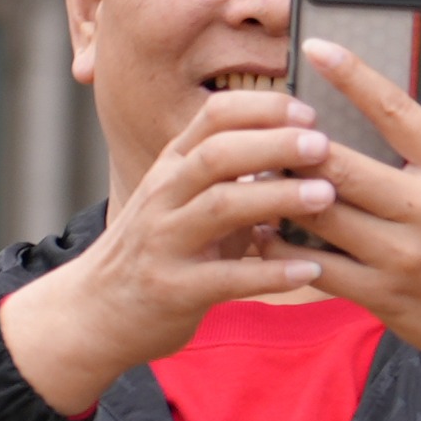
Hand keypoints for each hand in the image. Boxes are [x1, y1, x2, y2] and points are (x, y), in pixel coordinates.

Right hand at [0, 88, 333, 412]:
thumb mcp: (182, 200)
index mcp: (172, 167)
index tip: (307, 112)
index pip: (214, 117)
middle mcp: (164, 196)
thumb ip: (230, 174)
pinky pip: (225, 277)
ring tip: (326, 196)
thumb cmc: (155, 249)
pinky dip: (270, 272)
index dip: (262, 108)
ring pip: (220, 207)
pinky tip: (309, 269)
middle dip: (273, 144)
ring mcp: (164, 242)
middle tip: (323, 145)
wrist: (94, 312)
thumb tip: (298, 145)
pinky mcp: (173, 289)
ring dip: (277, 198)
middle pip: (218, 154)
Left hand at [283, 29, 420, 371]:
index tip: (316, 49)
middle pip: (341, 167)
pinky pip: (319, 267)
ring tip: (255, 173)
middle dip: (297, 145)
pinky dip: (285, 247)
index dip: (353, 77)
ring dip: (281, 194)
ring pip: (321, 216)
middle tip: (266, 124)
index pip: (397, 111)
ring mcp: (403, 256)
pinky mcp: (384, 294)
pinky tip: (265, 229)